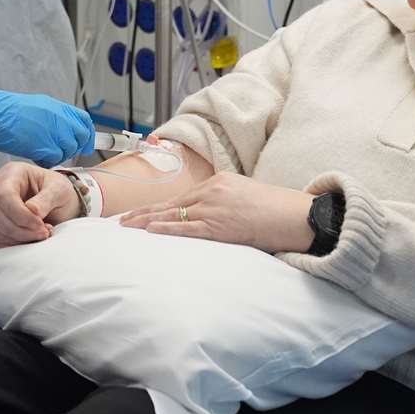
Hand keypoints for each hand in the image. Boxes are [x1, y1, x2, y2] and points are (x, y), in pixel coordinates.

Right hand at [0, 77, 92, 167]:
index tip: (85, 143)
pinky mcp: (41, 144)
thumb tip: (64, 130)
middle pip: (79, 137)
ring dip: (58, 154)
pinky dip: (46, 160)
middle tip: (60, 152)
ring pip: (67, 150)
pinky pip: (53, 158)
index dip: (86, 134)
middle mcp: (57, 117)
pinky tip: (35, 156)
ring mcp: (50, 130)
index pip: (83, 121)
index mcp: (56, 106)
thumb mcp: (35, 108)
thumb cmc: (3, 111)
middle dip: (74, 147)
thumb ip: (52, 118)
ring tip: (43, 153)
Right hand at [0, 162, 81, 249]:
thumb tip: (32, 211)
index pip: (4, 195)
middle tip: (42, 233)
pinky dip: (8, 245)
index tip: (40, 225)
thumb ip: (46, 199)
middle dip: (19, 230)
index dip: (20, 215)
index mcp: (11, 173)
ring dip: (16, 239)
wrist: (56, 202)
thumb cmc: (56, 191)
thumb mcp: (59, 190)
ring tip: (38, 235)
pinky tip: (26, 240)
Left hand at [121, 172, 315, 252]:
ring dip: (146, 222)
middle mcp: (212, 191)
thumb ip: (224, 199)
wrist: (293, 214)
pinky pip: (187, 228)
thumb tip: (208, 212)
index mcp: (217, 182)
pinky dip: (166, 229)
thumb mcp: (244, 194)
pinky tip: (149, 231)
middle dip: (143, 213)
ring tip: (126, 227)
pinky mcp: (219, 226)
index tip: (139, 212)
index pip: (180, 196)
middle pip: (170, 204)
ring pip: (173, 215)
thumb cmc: (273, 208)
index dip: (156, 206)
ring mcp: (214, 208)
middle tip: (121, 221)